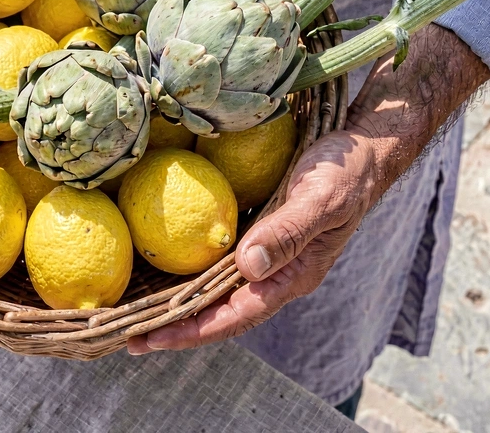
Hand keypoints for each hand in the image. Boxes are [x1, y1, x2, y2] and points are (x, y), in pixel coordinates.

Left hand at [127, 129, 376, 353]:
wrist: (361, 150)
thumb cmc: (345, 173)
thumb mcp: (319, 198)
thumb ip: (287, 232)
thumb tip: (247, 266)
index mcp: (292, 276)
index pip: (236, 315)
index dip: (194, 330)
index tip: (154, 339)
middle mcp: (275, 273)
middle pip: (220, 311)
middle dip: (176, 326)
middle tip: (128, 336)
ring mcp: (266, 255)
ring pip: (216, 288)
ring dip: (178, 301)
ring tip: (136, 311)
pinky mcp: (257, 233)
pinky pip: (218, 259)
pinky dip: (190, 268)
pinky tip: (163, 266)